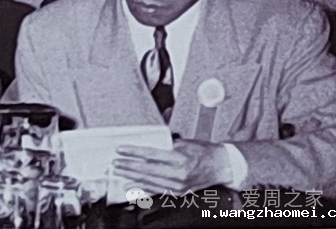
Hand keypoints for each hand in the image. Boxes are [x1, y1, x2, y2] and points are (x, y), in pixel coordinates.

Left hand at [112, 139, 232, 193]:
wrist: (220, 166)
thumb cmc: (202, 151)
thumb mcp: (183, 142)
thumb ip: (165, 144)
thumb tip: (145, 142)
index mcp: (179, 158)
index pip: (151, 154)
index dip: (133, 152)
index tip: (120, 150)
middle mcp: (179, 174)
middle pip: (147, 170)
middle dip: (128, 166)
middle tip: (115, 163)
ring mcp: (179, 185)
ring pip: (150, 181)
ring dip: (132, 177)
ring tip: (119, 173)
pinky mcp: (179, 192)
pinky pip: (157, 190)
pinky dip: (143, 188)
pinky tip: (131, 186)